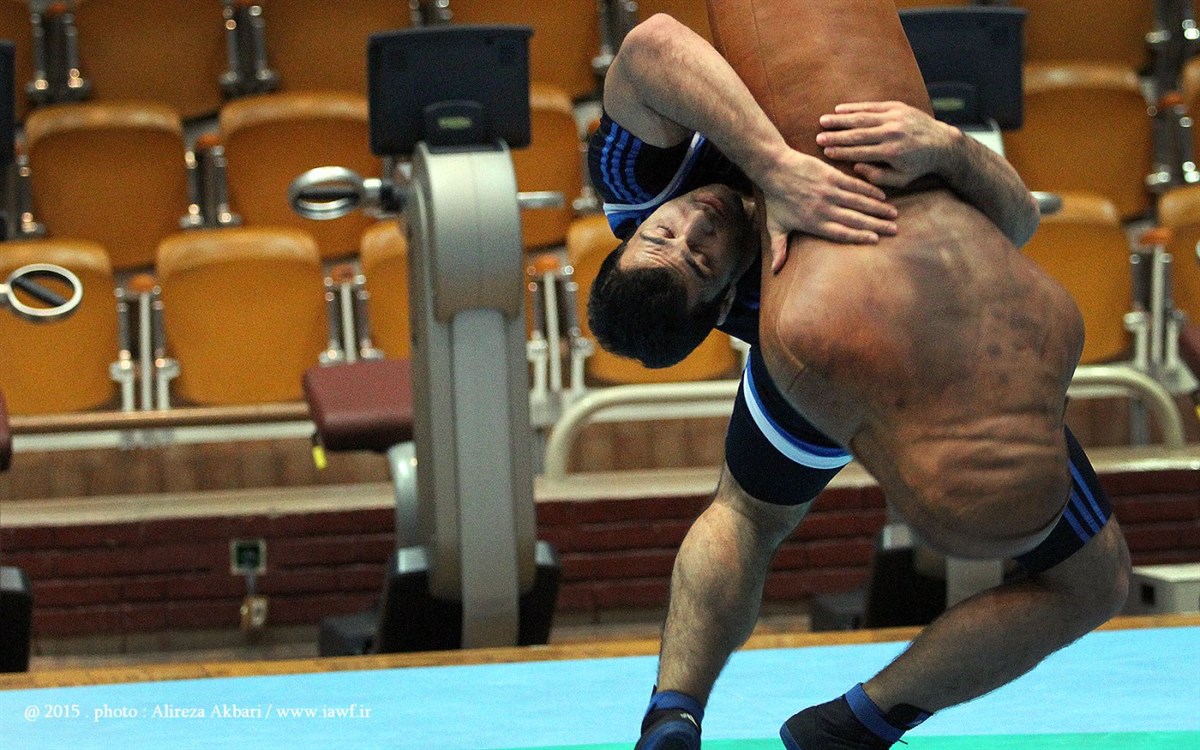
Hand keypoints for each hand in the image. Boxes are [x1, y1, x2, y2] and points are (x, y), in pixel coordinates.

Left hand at [759, 149, 897, 273]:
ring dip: (877, 209)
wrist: (774, 169)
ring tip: (892, 214)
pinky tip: (882, 196)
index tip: (876, 240)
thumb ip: (779, 248)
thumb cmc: (775, 198)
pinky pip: (855, 185)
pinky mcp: (832, 177)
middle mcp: (824, 210)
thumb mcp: (775, 225)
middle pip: (855, 220)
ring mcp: (829, 192)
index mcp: (814, 223)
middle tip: (894, 230)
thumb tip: (774, 270)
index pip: (841, 233)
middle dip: (876, 226)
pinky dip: (869, 190)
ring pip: (859, 203)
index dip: (859, 237)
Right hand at [816, 101, 955, 187]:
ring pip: (862, 118)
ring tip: (823, 121)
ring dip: (841, 119)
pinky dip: (854, 108)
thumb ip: (877, 177)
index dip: (841, 151)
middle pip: (858, 133)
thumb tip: (856, 167)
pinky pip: (871, 106)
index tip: (825, 151)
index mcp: (892, 152)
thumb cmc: (918, 166)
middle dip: (836, 135)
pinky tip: (839, 109)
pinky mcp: (896, 107)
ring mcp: (894, 117)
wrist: (941, 143)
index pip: (860, 151)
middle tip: (818, 137)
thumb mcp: (900, 179)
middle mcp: (892, 132)